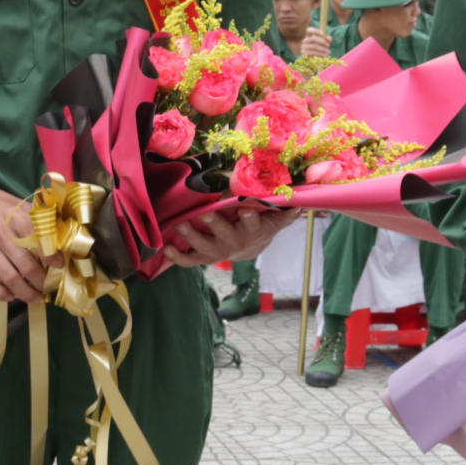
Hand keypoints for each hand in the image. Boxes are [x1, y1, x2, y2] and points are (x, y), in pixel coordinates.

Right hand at [0, 173, 52, 304]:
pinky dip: (0, 293)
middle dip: (41, 281)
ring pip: (9, 278)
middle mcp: (1, 233)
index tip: (60, 265)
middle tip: (49, 287)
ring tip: (36, 297)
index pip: (38, 241)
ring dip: (25, 292)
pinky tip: (11, 296)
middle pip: (26, 266)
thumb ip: (35, 218)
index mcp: (15, 217)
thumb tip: (57, 235)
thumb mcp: (16, 202)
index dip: (52, 257)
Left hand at [158, 205, 300, 267]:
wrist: (250, 250)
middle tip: (206, 212)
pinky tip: (166, 247)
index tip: (246, 207)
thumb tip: (299, 204)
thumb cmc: (261, 228)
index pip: (253, 223)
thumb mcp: (275, 221)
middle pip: (225, 234)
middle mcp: (234, 243)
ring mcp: (217, 251)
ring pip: (203, 247)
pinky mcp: (203, 257)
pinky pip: (189, 260)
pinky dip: (176, 257)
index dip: (249, 217)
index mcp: (252, 232)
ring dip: (191, 236)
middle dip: (215, 223)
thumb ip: (285, 213)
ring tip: (180, 225)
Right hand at [301, 28, 332, 59]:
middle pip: (313, 38)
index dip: (315, 31)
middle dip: (322, 42)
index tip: (323, 34)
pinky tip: (325, 55)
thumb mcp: (324, 43)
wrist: (312, 59)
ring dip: (323, 49)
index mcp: (309, 35)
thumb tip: (329, 38)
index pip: (309, 30)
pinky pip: (313, 53)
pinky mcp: (304, 53)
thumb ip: (327, 39)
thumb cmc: (319, 48)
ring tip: (328, 52)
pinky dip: (320, 54)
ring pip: (314, 46)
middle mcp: (304, 40)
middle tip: (328, 45)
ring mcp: (303, 46)